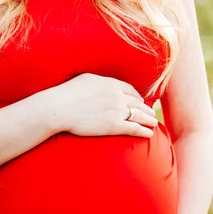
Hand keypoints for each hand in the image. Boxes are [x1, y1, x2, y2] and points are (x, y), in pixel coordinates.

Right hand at [39, 73, 158, 137]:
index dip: (137, 96)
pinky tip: (149, 134)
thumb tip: (99, 84)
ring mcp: (116, 110)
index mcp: (110, 84)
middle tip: (151, 113)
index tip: (140, 101)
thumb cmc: (66, 94)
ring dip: (148, 119)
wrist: (59, 108)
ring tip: (153, 123)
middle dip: (146, 108)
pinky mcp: (113, 125)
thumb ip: (97, 82)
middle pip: (137, 102)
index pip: (129, 90)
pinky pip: (134, 128)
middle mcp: (117, 96)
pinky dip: (143, 131)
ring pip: (139, 115)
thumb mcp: (85, 80)